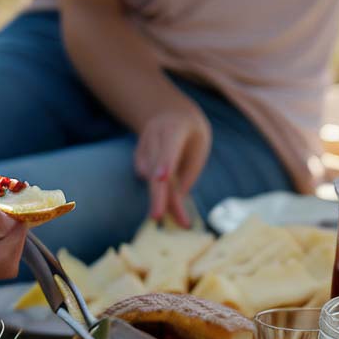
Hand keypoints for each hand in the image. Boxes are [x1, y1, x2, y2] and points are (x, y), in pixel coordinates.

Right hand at [134, 107, 209, 225]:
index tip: (161, 178)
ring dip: (166, 204)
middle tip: (157, 216)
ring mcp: (143, 148)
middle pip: (155, 169)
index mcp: (174, 130)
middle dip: (156, 194)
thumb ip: (188, 171)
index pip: (169, 148)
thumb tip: (176, 200)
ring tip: (184, 223)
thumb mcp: (199, 146)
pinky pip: (152, 184)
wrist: (170, 115)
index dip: (164, 163)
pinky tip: (171, 204)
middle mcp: (154, 138)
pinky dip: (163, 198)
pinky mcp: (138, 159)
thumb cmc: (191, 135)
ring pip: (153, 181)